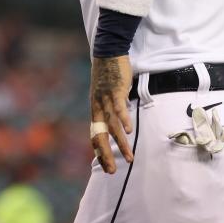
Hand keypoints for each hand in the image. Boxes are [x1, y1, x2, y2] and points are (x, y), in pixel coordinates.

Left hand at [90, 54, 133, 173]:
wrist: (107, 51)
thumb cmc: (109, 74)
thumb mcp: (107, 94)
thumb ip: (111, 108)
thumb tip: (120, 121)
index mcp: (95, 109)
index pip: (94, 135)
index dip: (99, 151)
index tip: (106, 166)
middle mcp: (98, 107)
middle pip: (99, 135)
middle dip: (106, 154)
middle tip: (113, 171)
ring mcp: (106, 99)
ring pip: (112, 126)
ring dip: (120, 143)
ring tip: (129, 157)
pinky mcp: (115, 90)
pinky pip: (119, 108)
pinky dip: (124, 120)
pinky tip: (128, 132)